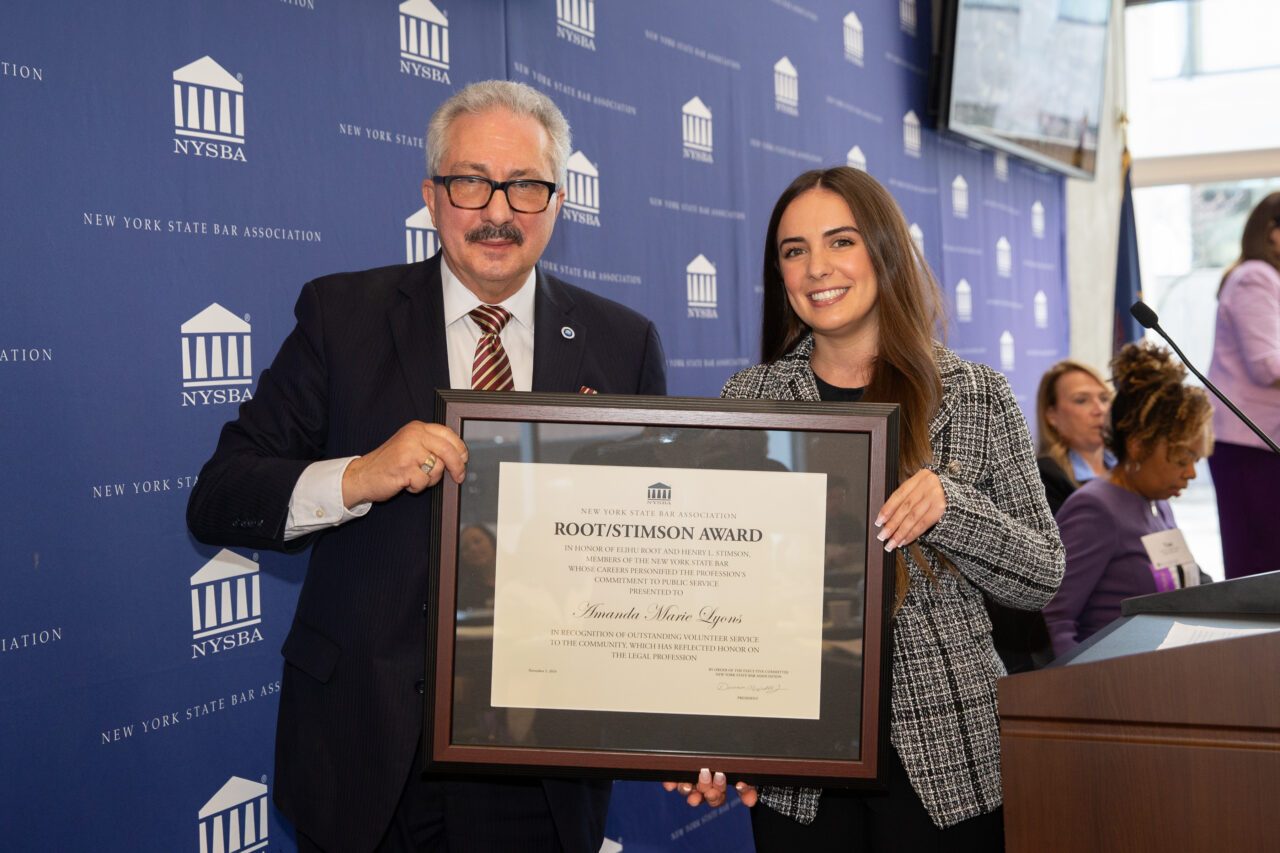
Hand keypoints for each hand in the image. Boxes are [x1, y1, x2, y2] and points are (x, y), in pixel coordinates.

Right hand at [341, 421, 467, 506]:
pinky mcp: (404, 468)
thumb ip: (431, 445)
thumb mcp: (410, 446)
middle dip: (457, 467)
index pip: (448, 434)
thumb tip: (460, 455)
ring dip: (430, 479)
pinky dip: (417, 487)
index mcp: (417, 428)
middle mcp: (413, 436)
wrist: (363, 475)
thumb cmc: (389, 463)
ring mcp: (408, 451)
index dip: (460, 449)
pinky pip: (424, 482)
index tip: (464, 460)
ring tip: (414, 477)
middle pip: (448, 451)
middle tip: (459, 477)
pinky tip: (405, 482)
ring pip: (437, 468)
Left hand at [662, 769, 757, 807]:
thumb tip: (749, 801)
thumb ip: (748, 786)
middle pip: (701, 795)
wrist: (720, 740)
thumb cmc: (733, 760)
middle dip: (704, 787)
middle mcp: (702, 787)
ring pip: (685, 790)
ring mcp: (689, 779)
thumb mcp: (743, 771)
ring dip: (686, 789)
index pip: (717, 799)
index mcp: (718, 788)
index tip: (720, 777)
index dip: (717, 794)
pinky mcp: (677, 772)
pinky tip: (669, 783)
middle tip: (706, 774)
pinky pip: (671, 781)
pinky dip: (670, 783)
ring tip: (686, 785)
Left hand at [875, 468, 945, 551]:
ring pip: (913, 517)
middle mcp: (927, 484)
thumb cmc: (936, 493)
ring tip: (891, 543)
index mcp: (919, 477)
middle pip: (905, 507)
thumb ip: (908, 497)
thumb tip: (886, 517)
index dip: (887, 509)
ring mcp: (936, 496)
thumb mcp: (922, 488)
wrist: (960, 495)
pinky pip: (923, 524)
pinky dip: (912, 534)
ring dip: (900, 532)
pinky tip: (904, 541)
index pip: (898, 495)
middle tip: (882, 536)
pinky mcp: (941, 509)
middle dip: (892, 524)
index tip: (878, 522)